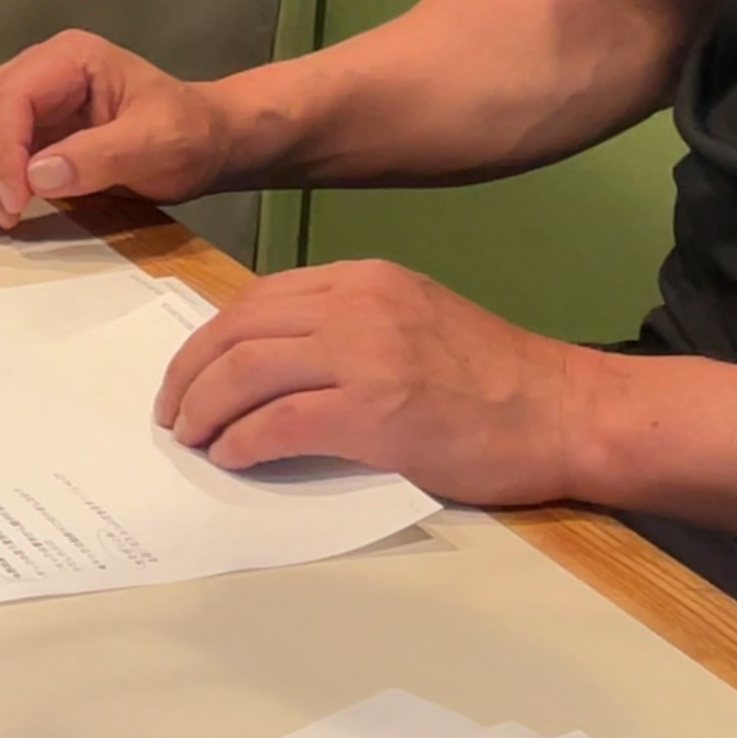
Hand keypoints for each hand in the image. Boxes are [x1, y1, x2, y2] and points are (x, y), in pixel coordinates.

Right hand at [0, 30, 231, 233]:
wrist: (203, 142)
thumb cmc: (189, 134)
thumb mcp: (160, 143)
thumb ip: (103, 156)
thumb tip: (36, 175)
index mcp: (69, 58)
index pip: (8, 96)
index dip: (0, 152)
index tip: (17, 203)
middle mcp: (37, 69)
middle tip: (1, 217)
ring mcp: (22, 98)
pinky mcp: (16, 129)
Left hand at [154, 260, 607, 507]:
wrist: (564, 410)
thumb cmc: (497, 379)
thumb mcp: (415, 320)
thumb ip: (351, 327)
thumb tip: (276, 363)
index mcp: (365, 279)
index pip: (258, 297)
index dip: (208, 339)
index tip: (188, 375)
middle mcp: (358, 304)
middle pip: (237, 329)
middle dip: (189, 374)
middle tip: (172, 413)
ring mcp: (366, 356)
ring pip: (245, 372)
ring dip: (203, 410)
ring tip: (191, 440)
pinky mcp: (374, 413)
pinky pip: (278, 424)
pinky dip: (242, 443)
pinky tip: (232, 459)